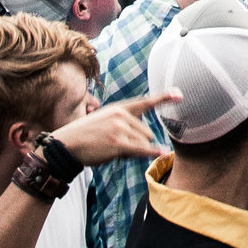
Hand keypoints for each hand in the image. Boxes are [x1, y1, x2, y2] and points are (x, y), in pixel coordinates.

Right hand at [48, 91, 178, 167]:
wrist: (67, 144)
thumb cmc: (86, 136)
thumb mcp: (105, 121)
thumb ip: (125, 124)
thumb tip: (147, 142)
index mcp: (119, 108)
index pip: (146, 102)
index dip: (165, 98)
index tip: (180, 95)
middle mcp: (122, 115)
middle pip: (147, 133)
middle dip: (137, 143)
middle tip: (115, 146)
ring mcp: (121, 129)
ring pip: (143, 144)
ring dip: (134, 152)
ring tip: (111, 150)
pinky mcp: (119, 143)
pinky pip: (140, 149)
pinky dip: (152, 152)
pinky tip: (163, 153)